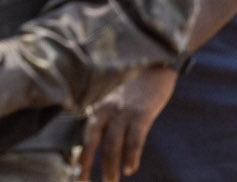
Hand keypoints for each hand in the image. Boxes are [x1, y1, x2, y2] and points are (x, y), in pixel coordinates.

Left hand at [81, 65, 176, 181]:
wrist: (158, 65)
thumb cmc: (138, 86)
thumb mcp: (116, 100)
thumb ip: (107, 119)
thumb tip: (98, 145)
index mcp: (99, 108)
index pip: (85, 138)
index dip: (80, 159)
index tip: (77, 176)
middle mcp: (108, 111)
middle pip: (93, 144)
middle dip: (88, 167)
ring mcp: (124, 112)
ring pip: (112, 147)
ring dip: (111, 168)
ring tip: (112, 181)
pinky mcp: (142, 114)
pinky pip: (134, 141)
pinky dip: (131, 156)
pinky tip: (130, 168)